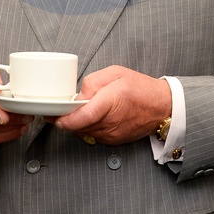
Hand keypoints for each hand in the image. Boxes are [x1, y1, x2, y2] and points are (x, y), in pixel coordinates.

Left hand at [53, 65, 171, 144]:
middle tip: (60, 108)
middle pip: (78, 126)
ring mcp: (112, 134)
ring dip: (77, 123)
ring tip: (78, 110)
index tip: (52, 116)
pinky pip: (93, 135)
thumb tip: (78, 96)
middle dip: (67, 119)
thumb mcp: (115, 72)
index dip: (64, 119)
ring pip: (84, 132)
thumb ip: (93, 82)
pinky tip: (91, 116)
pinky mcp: (113, 141)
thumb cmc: (140, 87)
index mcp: (110, 102)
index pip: (82, 117)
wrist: (161, 106)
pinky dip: (87, 127)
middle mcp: (110, 122)